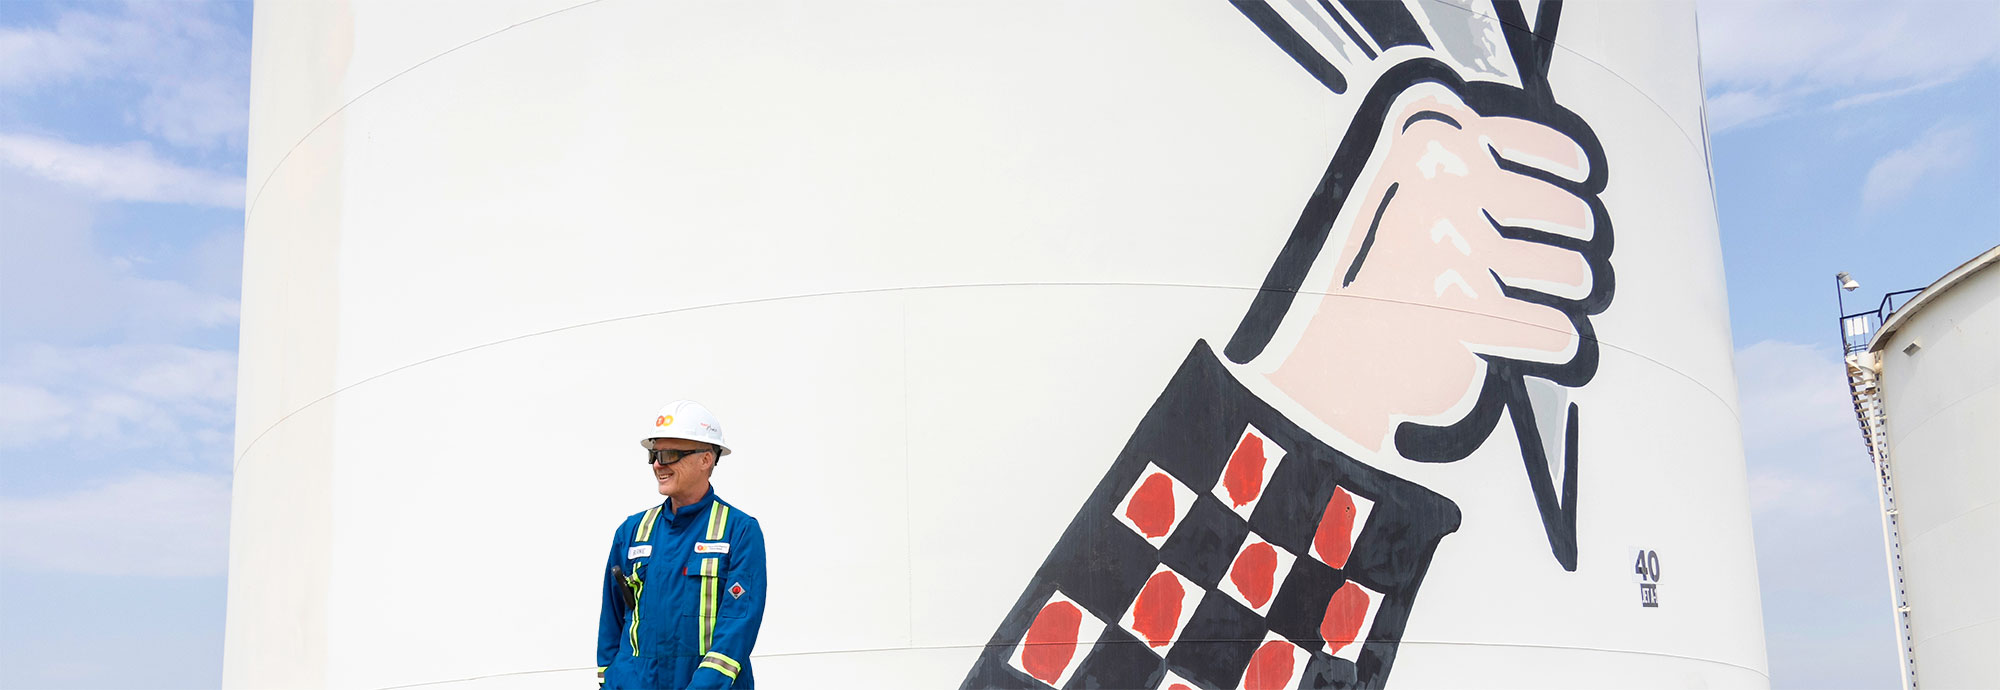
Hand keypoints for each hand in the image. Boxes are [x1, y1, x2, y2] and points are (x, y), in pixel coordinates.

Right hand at [1247, 74, 1610, 456]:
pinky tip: (1556, 340)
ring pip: (1570, 272)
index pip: (1536, 144)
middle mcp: (1445, 188)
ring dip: (1577, 285)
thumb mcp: (1397, 190)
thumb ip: (1457, 165)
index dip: (1568, 165)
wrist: (1315, 346)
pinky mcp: (1467, 314)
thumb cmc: (1361, 269)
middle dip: (1580, 234)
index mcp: (1429, 146)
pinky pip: (1551, 330)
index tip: (1582, 177)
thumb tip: (1543, 171)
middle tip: (1577, 247)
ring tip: (1571, 288)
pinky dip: (1560, 340)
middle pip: (1565, 211)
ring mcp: (1457, 249)